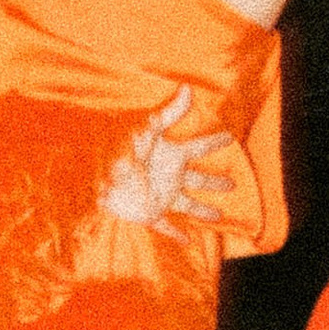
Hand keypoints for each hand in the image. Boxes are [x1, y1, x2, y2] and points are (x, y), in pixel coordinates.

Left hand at [102, 87, 237, 235]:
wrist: (95, 178)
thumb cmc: (120, 150)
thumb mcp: (148, 129)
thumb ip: (170, 112)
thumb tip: (187, 87)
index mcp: (171, 155)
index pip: (198, 146)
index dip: (214, 142)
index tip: (229, 136)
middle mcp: (169, 176)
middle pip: (199, 179)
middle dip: (215, 182)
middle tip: (232, 184)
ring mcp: (161, 196)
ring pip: (189, 204)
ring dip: (203, 210)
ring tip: (219, 215)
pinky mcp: (150, 214)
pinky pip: (167, 226)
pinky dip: (177, 235)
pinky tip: (188, 242)